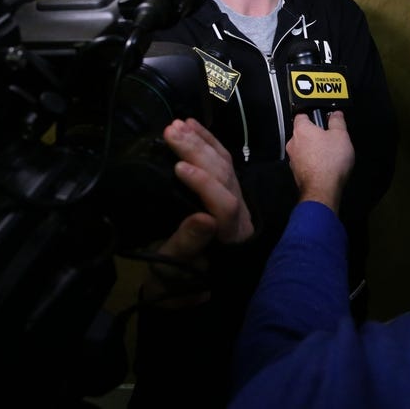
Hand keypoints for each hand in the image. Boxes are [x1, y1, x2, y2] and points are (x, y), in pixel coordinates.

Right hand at [142, 118, 253, 304]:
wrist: (180, 285)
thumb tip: (203, 217)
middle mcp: (238, 215)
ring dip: (200, 141)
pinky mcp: (224, 189)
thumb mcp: (175, 270)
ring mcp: (233, 199)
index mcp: (229, 237)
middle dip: (199, 151)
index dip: (205, 185)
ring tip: (177, 125)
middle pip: (225, 177)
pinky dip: (207, 140)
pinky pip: (221, 159)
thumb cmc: (174, 281)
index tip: (178, 168)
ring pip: (225, 164)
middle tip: (171, 132)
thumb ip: (189, 244)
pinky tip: (191, 124)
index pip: (225, 206)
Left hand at [286, 111, 353, 212]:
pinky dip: (312, 161)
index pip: (302, 114)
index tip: (321, 116)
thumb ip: (337, 121)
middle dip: (315, 134)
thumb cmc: (329, 163)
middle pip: (303, 132)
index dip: (312, 114)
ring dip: (313, 148)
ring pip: (303, 148)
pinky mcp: (297, 172)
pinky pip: (304, 161)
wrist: (323, 188)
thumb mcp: (341, 136)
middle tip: (329, 136)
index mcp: (301, 130)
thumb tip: (336, 115)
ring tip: (329, 153)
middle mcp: (293, 143)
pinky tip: (325, 165)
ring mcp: (293, 159)